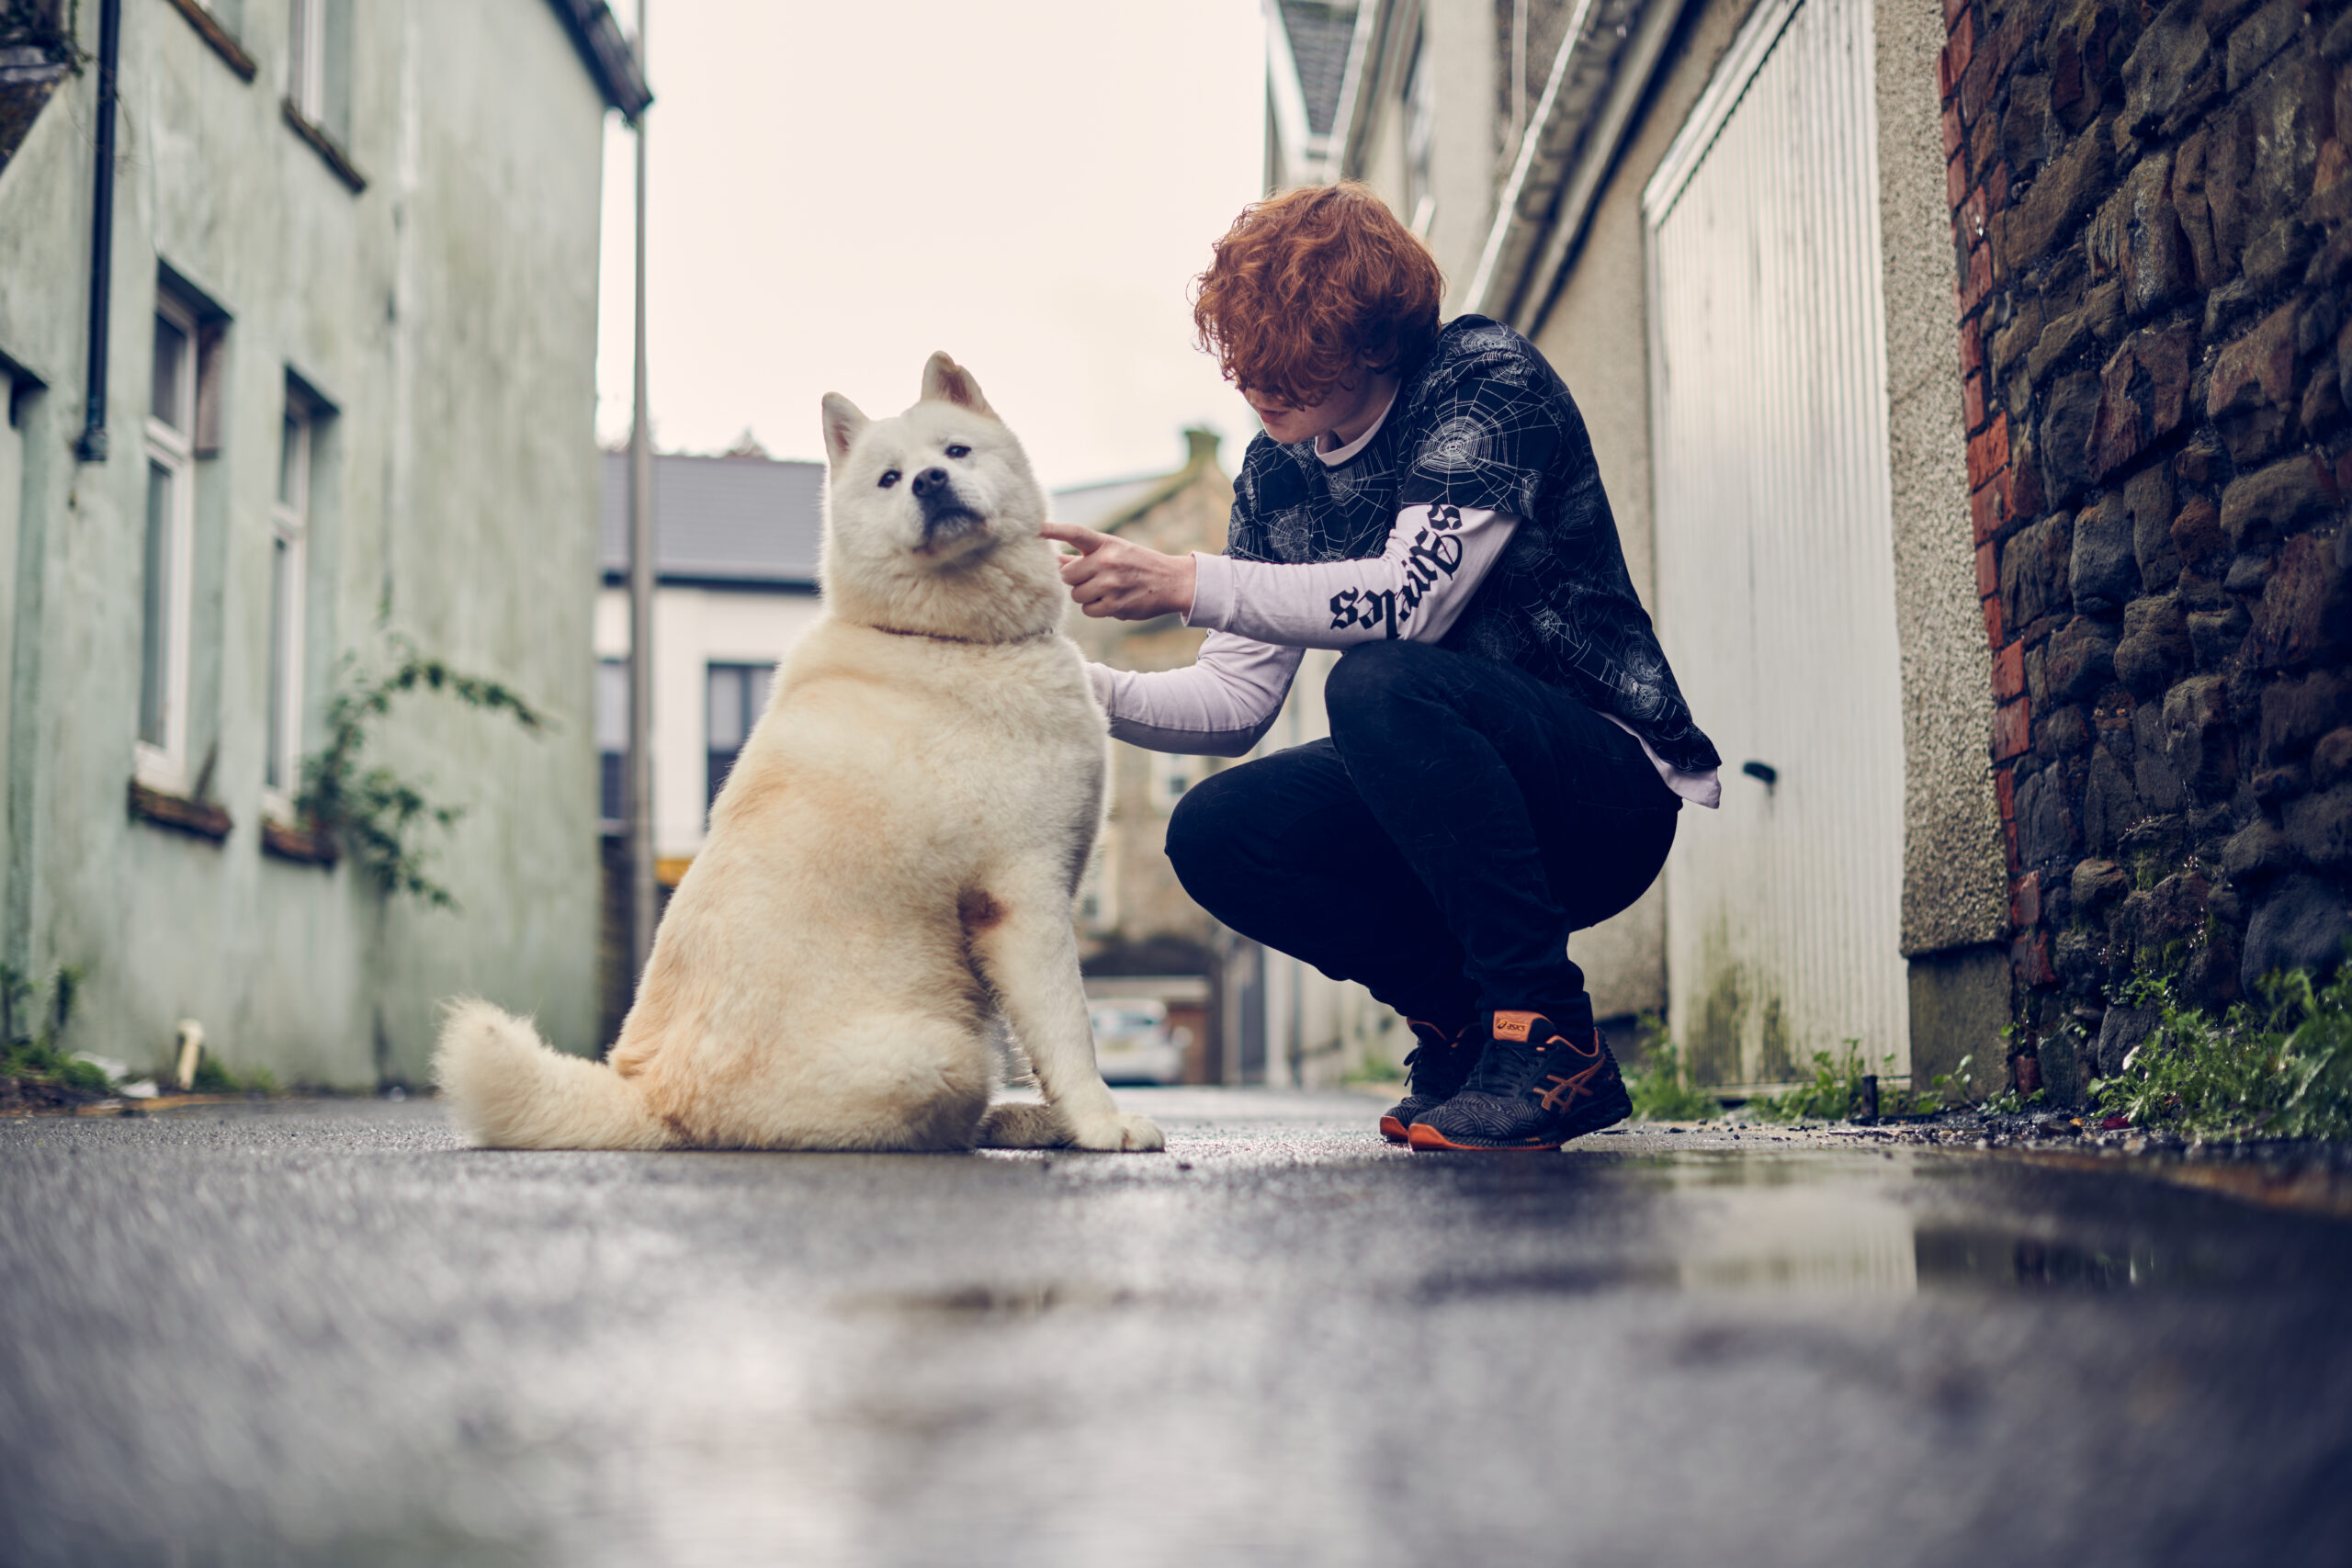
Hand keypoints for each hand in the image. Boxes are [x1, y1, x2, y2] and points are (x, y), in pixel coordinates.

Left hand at [1040, 522, 1197, 620]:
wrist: (1171, 581)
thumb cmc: (1137, 564)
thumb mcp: (1114, 552)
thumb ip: (1083, 556)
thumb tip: (1053, 560)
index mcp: (1106, 543)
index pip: (1075, 533)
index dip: (1054, 530)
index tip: (1036, 529)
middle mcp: (1107, 561)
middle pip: (1066, 575)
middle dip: (1073, 579)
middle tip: (1089, 578)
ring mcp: (1110, 584)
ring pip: (1076, 595)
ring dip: (1085, 595)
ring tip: (1104, 590)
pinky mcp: (1115, 605)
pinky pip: (1088, 610)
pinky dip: (1095, 608)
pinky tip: (1110, 601)